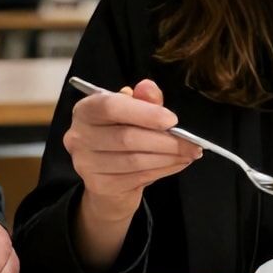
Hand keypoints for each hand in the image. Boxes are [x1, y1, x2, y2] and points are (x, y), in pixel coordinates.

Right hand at [64, 79, 200, 218]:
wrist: (107, 179)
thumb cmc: (122, 136)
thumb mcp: (133, 113)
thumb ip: (143, 100)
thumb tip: (148, 87)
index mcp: (86, 110)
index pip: (110, 107)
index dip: (143, 112)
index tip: (172, 120)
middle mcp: (79, 136)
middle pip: (126, 137)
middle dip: (165, 141)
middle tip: (193, 143)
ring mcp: (86, 164)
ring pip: (135, 160)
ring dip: (168, 157)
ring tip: (189, 153)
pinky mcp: (99, 185)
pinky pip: (138, 177)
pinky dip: (164, 170)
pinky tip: (178, 163)